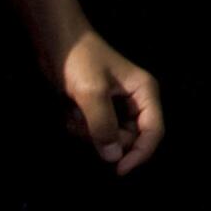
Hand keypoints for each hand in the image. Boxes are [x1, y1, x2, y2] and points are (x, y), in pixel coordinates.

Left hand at [57, 29, 163, 176]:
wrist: (56, 41)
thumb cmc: (79, 60)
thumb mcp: (91, 92)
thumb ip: (103, 125)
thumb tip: (114, 156)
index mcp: (144, 91)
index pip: (154, 131)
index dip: (140, 153)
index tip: (118, 170)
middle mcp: (135, 101)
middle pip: (130, 138)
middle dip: (104, 138)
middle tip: (83, 123)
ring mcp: (117, 106)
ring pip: (110, 138)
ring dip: (88, 133)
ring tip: (74, 114)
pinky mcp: (99, 109)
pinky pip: (95, 132)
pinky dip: (80, 128)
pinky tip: (70, 113)